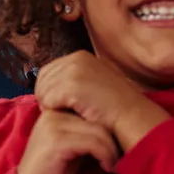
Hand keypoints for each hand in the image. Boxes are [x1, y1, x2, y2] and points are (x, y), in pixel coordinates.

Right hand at [16, 109, 119, 173]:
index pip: (91, 110)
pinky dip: (105, 156)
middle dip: (113, 140)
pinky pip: (93, 143)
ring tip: (112, 165)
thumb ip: (85, 132)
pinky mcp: (57, 141)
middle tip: (117, 159)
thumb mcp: (71, 147)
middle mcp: (53, 113)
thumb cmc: (52, 172)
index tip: (115, 148)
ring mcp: (53, 125)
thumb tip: (114, 127)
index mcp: (56, 110)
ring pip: (99, 131)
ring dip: (111, 150)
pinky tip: (106, 167)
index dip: (108, 128)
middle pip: (98, 119)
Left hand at [35, 52, 169, 147]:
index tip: (62, 105)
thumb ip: (70, 80)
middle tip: (65, 112)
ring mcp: (74, 70)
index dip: (49, 91)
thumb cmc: (111, 108)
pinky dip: (56, 112)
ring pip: (42, 92)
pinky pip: (47, 101)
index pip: (46, 72)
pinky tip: (73, 115)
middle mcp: (76, 58)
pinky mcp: (72, 84)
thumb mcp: (91, 84)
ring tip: (71, 114)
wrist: (131, 116)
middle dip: (47, 98)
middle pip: (41, 81)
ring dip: (52, 107)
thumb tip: (45, 88)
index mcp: (80, 56)